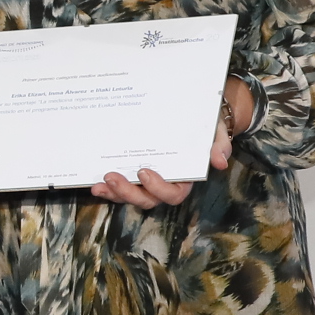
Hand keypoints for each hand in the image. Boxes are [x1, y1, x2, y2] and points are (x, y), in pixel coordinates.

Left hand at [90, 77, 255, 209]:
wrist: (195, 115)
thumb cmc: (207, 126)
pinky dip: (109, 187)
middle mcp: (165, 184)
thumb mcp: (216, 130)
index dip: (158, 188)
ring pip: (131, 196)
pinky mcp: (134, 175)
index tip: (144, 172)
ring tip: (99, 184)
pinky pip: (121, 186)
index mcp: (185, 180)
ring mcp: (147, 182)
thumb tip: (220, 161)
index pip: (173, 195)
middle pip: (147, 200)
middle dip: (128, 192)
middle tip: (112, 177)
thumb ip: (219, 144)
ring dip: (114, 193)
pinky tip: (94, 182)